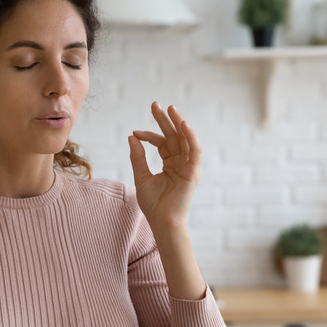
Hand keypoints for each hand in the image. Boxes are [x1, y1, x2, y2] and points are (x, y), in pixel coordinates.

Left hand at [127, 102, 200, 232]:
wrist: (162, 221)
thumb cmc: (153, 204)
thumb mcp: (141, 176)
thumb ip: (138, 157)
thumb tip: (131, 137)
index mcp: (170, 164)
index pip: (161, 143)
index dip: (148, 135)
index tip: (135, 133)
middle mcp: (181, 163)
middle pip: (173, 136)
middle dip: (165, 120)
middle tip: (155, 104)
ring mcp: (188, 166)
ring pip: (185, 139)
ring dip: (178, 123)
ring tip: (170, 108)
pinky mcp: (194, 171)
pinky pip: (194, 150)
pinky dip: (190, 136)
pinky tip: (183, 124)